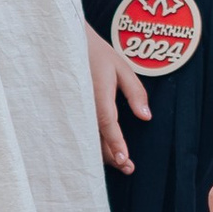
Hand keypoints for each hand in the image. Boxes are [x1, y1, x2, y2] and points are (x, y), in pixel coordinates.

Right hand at [85, 26, 148, 173]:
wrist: (66, 43)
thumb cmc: (96, 54)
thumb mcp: (122, 68)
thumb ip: (135, 92)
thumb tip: (146, 117)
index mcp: (97, 92)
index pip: (107, 123)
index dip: (116, 143)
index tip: (124, 160)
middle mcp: (83, 105)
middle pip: (96, 138)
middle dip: (112, 156)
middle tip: (129, 168)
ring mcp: (74, 110)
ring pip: (87, 138)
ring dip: (102, 154)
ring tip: (120, 163)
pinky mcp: (71, 112)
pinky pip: (81, 132)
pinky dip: (92, 144)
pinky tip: (101, 152)